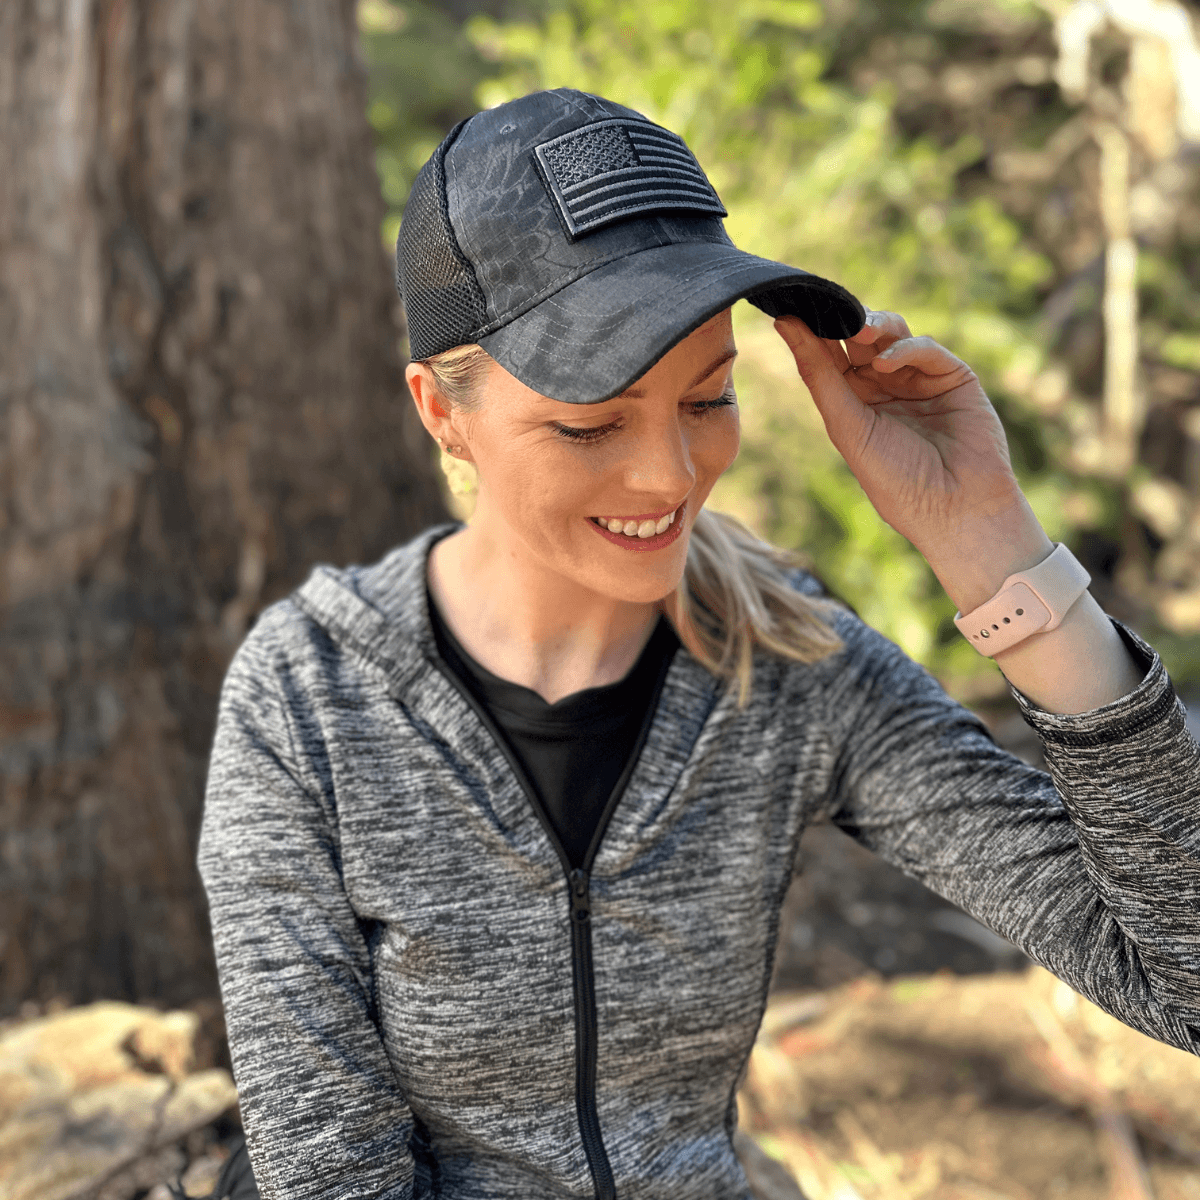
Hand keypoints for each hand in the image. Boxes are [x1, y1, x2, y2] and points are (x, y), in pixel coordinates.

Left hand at [774, 309, 1035, 571]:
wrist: (954, 509)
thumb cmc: (896, 479)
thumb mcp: (847, 426)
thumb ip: (819, 375)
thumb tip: (783, 323)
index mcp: (854, 402)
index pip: (829, 356)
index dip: (812, 331)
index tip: (790, 306)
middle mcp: (885, 387)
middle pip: (859, 338)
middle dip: (844, 322)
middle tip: (828, 310)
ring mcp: (919, 380)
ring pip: (892, 334)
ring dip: (874, 326)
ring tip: (859, 329)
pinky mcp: (953, 376)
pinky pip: (926, 349)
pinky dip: (906, 349)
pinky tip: (887, 363)